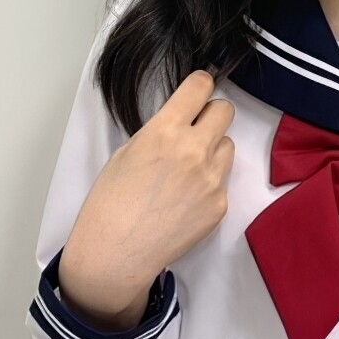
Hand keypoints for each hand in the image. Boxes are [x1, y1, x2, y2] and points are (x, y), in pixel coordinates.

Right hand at [59, 69, 235, 326]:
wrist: (116, 253)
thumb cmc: (110, 202)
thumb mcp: (127, 152)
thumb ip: (160, 133)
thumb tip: (182, 123)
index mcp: (165, 131)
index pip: (200, 87)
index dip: (200, 85)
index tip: (198, 89)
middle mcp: (194, 150)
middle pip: (226, 111)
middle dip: (212, 114)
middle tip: (197, 127)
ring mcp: (212, 179)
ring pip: (228, 146)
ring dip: (213, 150)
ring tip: (187, 170)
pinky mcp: (220, 205)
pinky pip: (222, 181)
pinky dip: (209, 184)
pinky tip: (186, 200)